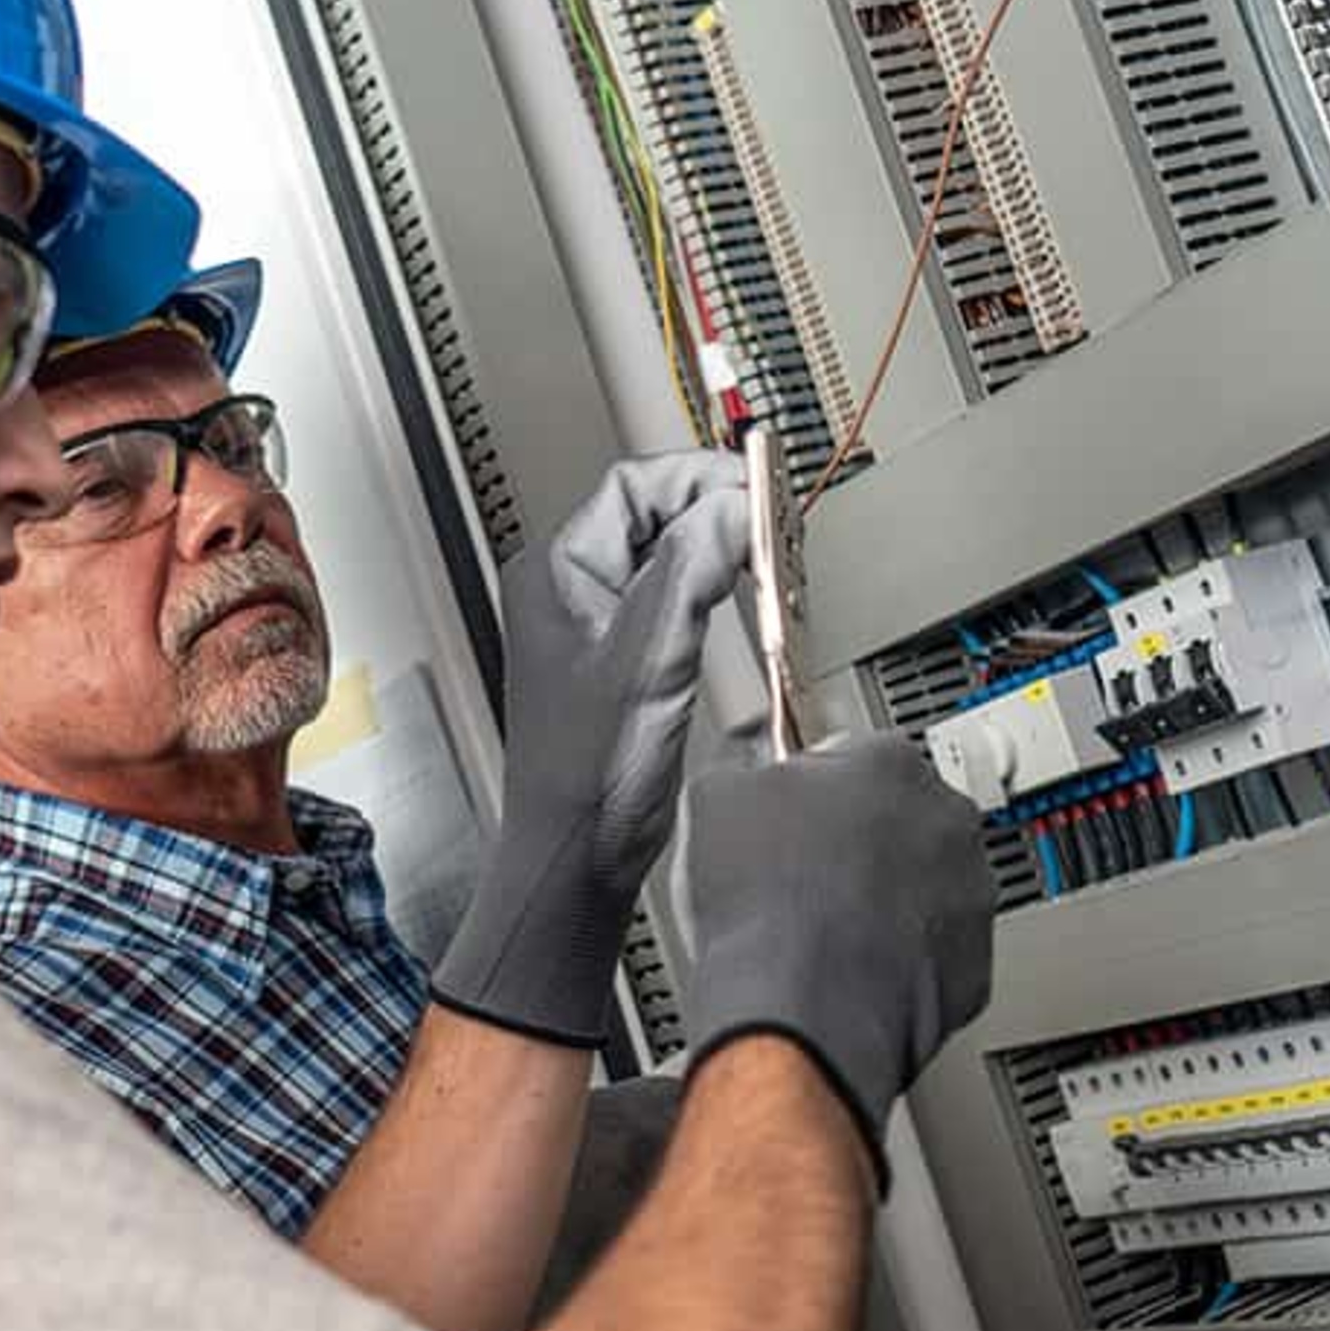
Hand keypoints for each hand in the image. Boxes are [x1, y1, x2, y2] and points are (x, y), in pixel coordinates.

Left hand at [435, 453, 749, 1047]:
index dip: (701, 477)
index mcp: (556, 572)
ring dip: (720, 546)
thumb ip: (690, 569)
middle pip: (655, 512)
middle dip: (717, 507)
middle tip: (773, 520)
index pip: (635, 483)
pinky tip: (742, 595)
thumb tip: (733, 506)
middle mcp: (568, 590)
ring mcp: (594, 625)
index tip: (757, 492)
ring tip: (767, 551)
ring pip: (667, 553)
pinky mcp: (622, 659)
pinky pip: (673, 595)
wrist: (578, 854)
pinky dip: (714, 585)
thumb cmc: (587, 774)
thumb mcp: (650, 655)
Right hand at [678, 731, 995, 1166]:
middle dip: (860, 843)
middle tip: (806, 874)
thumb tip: (748, 785)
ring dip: (885, 903)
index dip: (812, 790)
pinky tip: (849, 970)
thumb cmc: (766, 904)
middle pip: (900, 820)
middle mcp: (946, 821)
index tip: (793, 813)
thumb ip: (750, 777)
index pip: (854, 756)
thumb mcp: (717, 798)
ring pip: (925, 888)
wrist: (800, 1006)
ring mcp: (970, 896)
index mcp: (889, 762)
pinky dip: (901, 962)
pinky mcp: (973, 968)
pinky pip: (935, 955)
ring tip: (823, 930)